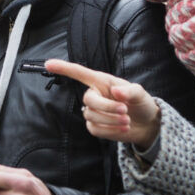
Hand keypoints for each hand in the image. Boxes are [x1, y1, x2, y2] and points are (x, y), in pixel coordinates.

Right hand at [44, 59, 161, 147]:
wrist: (146, 124)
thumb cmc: (141, 103)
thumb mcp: (140, 93)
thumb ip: (130, 91)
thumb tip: (116, 91)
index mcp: (102, 81)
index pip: (79, 73)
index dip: (63, 68)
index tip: (48, 64)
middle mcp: (95, 95)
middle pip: (88, 100)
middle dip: (106, 107)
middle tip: (125, 111)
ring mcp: (93, 112)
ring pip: (92, 116)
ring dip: (111, 120)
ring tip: (127, 120)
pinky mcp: (95, 127)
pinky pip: (95, 130)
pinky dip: (110, 130)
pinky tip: (123, 128)